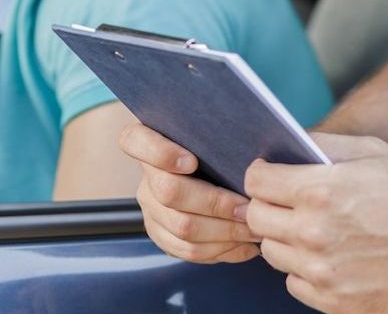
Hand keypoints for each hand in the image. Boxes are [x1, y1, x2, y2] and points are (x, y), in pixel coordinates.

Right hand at [119, 123, 260, 263]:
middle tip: (247, 207)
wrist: (214, 176)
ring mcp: (150, 209)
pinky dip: (221, 250)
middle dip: (215, 203)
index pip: (134, 141)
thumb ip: (218, 136)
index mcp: (148, 141)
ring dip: (224, 231)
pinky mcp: (161, 235)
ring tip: (253, 229)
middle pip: (169, 192)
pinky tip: (244, 245)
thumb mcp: (213, 136)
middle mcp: (145, 177)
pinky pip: (188, 250)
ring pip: (181, 227)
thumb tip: (250, 156)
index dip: (161, 153)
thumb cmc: (218, 150)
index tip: (191, 161)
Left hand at [244, 133, 387, 313]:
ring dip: (285, 240)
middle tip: (288, 204)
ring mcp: (322, 271)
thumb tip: (289, 145)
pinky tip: (328, 258)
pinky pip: (294, 284)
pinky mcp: (335, 301)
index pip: (255, 182)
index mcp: (319, 191)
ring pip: (272, 253)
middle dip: (267, 206)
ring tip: (314, 232)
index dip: (261, 175)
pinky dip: (304, 272)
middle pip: (255, 218)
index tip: (270, 177)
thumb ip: (323, 146)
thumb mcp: (373, 153)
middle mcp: (313, 233)